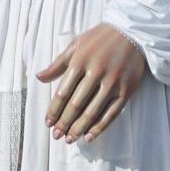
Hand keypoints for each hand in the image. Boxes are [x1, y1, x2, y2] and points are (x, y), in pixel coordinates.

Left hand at [38, 21, 145, 144]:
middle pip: (76, 104)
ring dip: (79, 128)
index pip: (63, 91)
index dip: (54, 110)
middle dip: (64, 123)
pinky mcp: (125, 90)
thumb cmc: (99, 38)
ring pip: (92, 112)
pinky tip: (89, 136)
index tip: (48, 123)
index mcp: (80, 60)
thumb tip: (39, 77)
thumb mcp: (76, 45)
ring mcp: (112, 82)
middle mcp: (95, 72)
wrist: (130, 32)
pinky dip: (99, 128)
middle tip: (56, 135)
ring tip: (70, 139)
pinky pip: (111, 114)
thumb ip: (58, 64)